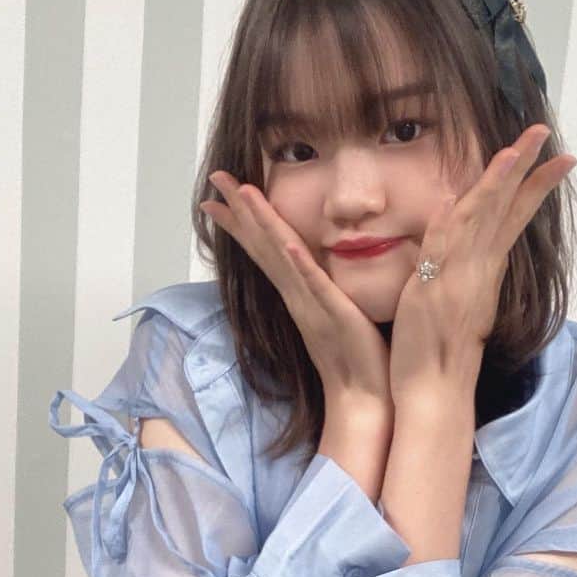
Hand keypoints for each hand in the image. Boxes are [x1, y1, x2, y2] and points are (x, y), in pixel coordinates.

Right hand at [200, 173, 391, 407]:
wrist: (361, 398)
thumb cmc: (355, 360)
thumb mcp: (336, 314)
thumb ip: (324, 291)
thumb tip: (317, 272)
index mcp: (298, 293)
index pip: (264, 250)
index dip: (241, 222)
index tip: (216, 198)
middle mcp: (297, 295)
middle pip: (262, 245)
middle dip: (239, 210)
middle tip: (215, 178)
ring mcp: (311, 304)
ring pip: (281, 256)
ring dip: (261, 223)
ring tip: (242, 192)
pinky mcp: (333, 314)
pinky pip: (313, 284)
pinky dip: (299, 262)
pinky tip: (287, 241)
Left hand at [388, 124, 576, 406]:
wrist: (436, 394)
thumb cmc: (439, 353)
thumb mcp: (454, 302)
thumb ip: (460, 268)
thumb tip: (462, 234)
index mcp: (485, 272)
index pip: (513, 218)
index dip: (534, 186)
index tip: (560, 158)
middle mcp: (480, 272)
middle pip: (506, 210)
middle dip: (526, 168)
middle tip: (544, 131)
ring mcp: (461, 281)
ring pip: (481, 222)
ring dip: (496, 184)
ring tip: (514, 149)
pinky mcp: (436, 293)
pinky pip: (445, 250)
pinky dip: (452, 224)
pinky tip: (456, 196)